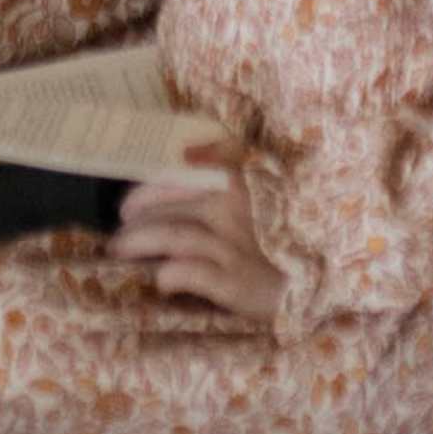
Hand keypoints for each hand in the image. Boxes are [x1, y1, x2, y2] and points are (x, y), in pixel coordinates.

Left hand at [115, 147, 285, 323]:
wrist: (314, 280)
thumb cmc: (280, 234)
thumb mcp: (260, 189)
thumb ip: (226, 163)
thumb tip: (188, 151)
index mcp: (234, 181)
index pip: (175, 180)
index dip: (145, 193)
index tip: (126, 209)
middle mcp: (230, 208)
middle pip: (167, 209)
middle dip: (135, 223)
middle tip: (118, 238)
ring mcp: (231, 245)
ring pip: (171, 236)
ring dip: (139, 243)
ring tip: (120, 253)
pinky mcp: (234, 282)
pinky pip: (191, 273)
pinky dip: (170, 274)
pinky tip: (159, 280)